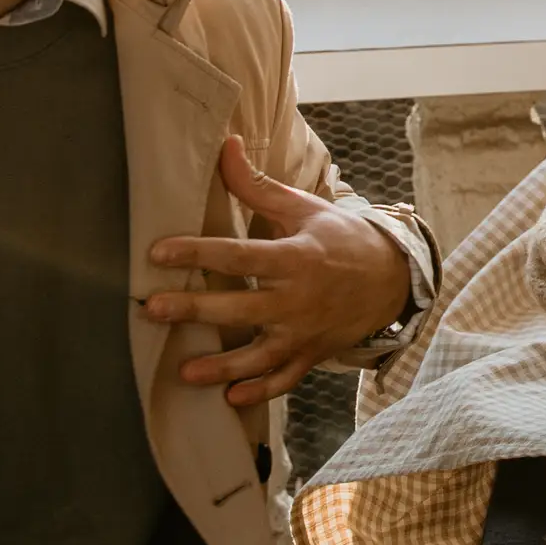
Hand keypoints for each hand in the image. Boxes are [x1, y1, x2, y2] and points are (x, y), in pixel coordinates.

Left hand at [139, 134, 418, 408]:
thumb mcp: (303, 208)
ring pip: (260, 356)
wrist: (392, 279)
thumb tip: (226, 146)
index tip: (158, 252)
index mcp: (294, 257)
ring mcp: (305, 332)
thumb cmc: (339, 239)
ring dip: (223, 367)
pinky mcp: (311, 354)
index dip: (197, 253)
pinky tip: (231, 398)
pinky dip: (261, 392)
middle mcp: (297, 299)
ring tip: (186, 373)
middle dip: (195, 311)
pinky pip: (285, 380)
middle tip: (154, 311)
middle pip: (240, 307)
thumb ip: (257, 185)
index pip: (238, 255)